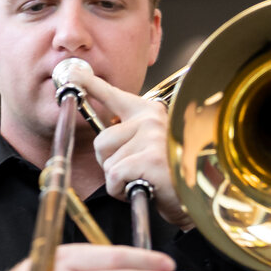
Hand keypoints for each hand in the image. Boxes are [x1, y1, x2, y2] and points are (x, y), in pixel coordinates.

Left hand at [85, 72, 174, 203]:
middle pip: (101, 141)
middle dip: (109, 162)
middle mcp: (150, 120)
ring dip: (117, 179)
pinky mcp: (150, 160)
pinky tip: (141, 188)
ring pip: (107, 162)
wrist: (197, 195)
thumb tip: (102, 139)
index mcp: (149, 112)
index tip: (73, 75)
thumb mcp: (149, 145)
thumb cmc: (170, 173)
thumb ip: (128, 135)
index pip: (113, 95)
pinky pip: (114, 176)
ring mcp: (152, 138)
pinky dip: (120, 190)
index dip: (90, 85)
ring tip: (142, 179)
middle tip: (134, 170)